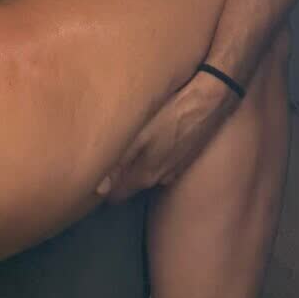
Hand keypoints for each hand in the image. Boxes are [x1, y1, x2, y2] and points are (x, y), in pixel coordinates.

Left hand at [94, 74, 237, 202]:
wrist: (210, 101)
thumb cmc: (171, 115)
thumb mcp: (140, 136)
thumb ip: (119, 162)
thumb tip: (97, 189)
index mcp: (144, 176)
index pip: (115, 196)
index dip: (101, 188)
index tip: (88, 174)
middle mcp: (159, 177)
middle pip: (129, 184)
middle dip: (115, 176)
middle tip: (98, 157)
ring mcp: (173, 168)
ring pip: (145, 173)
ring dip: (133, 165)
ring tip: (120, 145)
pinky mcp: (183, 156)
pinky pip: (160, 162)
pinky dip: (150, 155)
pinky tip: (147, 138)